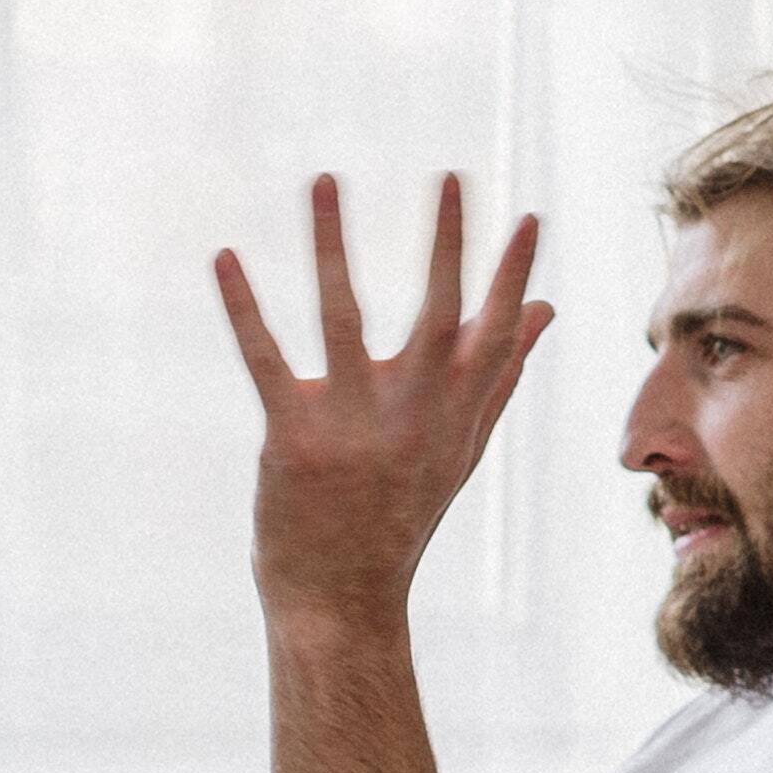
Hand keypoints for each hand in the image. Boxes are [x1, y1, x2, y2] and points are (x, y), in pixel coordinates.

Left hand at [220, 173, 552, 632]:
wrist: (341, 598)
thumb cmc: (400, 513)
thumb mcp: (460, 446)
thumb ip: (501, 375)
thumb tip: (545, 311)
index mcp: (454, 412)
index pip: (495, 334)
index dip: (513, 276)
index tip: (528, 216)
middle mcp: (411, 414)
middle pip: (437, 312)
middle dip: (446, 242)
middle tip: (450, 173)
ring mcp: (352, 424)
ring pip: (344, 316)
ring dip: (331, 243)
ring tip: (325, 179)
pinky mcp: (292, 437)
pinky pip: (266, 358)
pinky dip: (244, 305)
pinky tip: (226, 256)